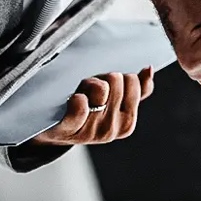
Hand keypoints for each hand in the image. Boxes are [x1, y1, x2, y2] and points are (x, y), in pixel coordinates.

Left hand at [28, 68, 154, 146]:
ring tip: (79, 94)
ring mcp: (90, 131)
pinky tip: (74, 99)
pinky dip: (78, 99)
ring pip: (100, 88)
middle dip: (103, 78)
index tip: (107, 86)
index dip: (118, 77)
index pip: (133, 82)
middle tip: (91, 89)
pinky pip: (80, 107)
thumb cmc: (86, 110)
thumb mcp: (114, 101)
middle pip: (117, 81)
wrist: (52, 130)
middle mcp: (111, 130)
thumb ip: (137, 89)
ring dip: (88, 84)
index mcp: (127, 124)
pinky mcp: (67, 130)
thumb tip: (148, 69)